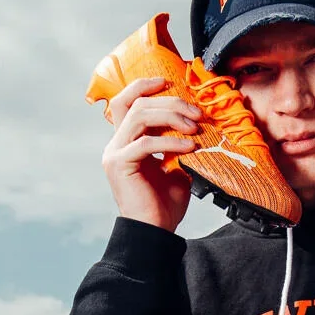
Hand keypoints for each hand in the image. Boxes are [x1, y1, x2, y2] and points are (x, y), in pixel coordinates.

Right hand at [100, 76, 198, 231]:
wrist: (156, 232)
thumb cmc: (164, 204)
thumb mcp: (176, 167)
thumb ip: (178, 145)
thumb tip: (199, 125)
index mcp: (126, 141)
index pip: (126, 101)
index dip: (144, 86)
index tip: (168, 81)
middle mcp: (116, 144)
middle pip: (136, 104)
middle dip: (170, 102)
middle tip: (196, 112)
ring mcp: (115, 153)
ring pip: (138, 116)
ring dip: (171, 117)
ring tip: (195, 128)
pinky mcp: (120, 165)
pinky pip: (146, 143)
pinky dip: (170, 142)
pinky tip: (189, 148)